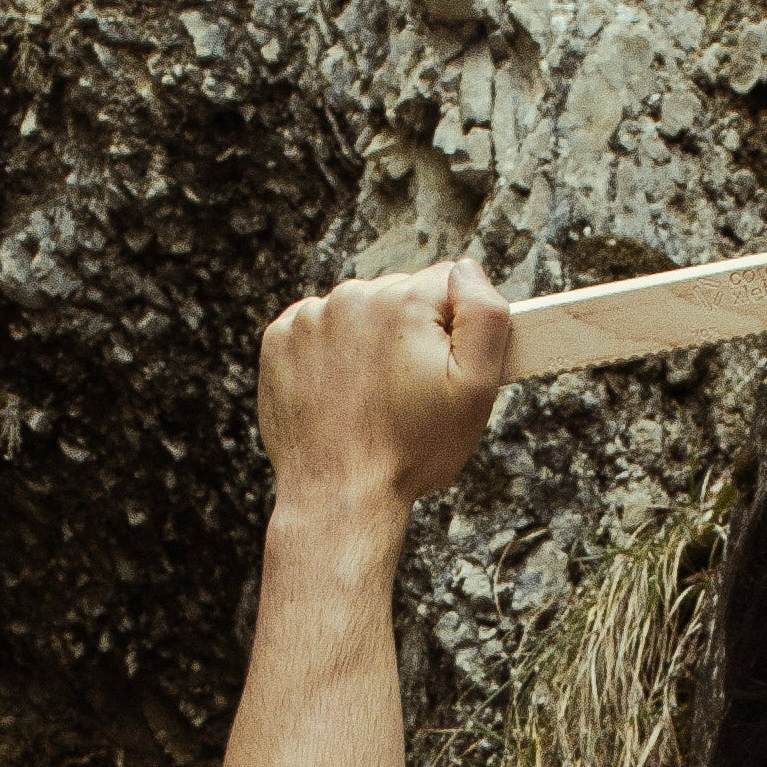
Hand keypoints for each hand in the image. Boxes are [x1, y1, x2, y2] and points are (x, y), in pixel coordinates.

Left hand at [257, 257, 510, 540]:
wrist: (339, 495)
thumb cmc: (410, 451)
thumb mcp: (476, 390)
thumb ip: (485, 316)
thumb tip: (468, 271)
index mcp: (404, 302)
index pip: (448, 282)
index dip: (455, 327)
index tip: (443, 367)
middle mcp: (353, 298)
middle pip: (399, 295)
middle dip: (410, 333)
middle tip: (409, 391)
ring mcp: (310, 319)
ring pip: (358, 312)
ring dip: (369, 342)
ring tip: (372, 397)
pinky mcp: (280, 340)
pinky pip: (318, 329)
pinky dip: (330, 353)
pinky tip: (341, 392)